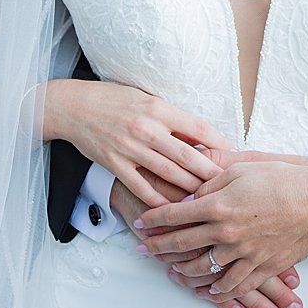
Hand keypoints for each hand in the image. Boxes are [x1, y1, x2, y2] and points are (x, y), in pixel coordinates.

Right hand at [43, 80, 229, 206]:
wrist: (73, 106)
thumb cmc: (113, 99)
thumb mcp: (146, 98)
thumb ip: (172, 117)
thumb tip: (202, 136)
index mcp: (158, 108)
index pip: (199, 129)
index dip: (220, 145)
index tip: (233, 158)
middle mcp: (146, 128)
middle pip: (189, 157)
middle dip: (212, 175)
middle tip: (229, 189)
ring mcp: (130, 148)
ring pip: (170, 175)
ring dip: (191, 190)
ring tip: (208, 202)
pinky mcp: (115, 164)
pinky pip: (143, 188)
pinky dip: (159, 201)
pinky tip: (173, 209)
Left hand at [136, 152, 307, 299]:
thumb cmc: (280, 178)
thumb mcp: (239, 169)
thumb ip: (209, 184)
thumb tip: (189, 196)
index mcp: (218, 206)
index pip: (174, 215)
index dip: (154, 219)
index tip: (141, 222)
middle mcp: (226, 233)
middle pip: (182, 244)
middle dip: (158, 247)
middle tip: (144, 249)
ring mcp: (244, 252)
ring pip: (204, 269)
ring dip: (183, 271)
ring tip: (171, 271)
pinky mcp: (262, 265)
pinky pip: (235, 284)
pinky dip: (218, 290)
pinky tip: (208, 290)